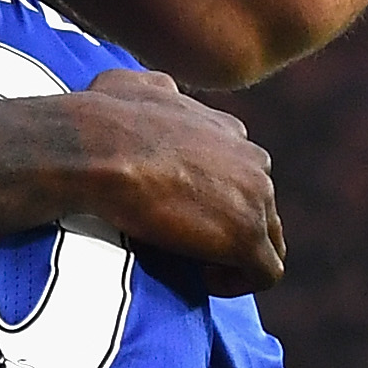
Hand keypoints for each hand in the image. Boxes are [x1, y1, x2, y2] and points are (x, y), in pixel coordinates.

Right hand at [79, 68, 283, 293]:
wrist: (99, 150)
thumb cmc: (104, 118)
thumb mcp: (136, 84)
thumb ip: (158, 88)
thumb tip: (160, 89)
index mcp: (231, 131)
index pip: (244, 172)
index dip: (219, 197)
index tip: (185, 211)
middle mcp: (253, 161)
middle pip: (260, 206)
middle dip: (230, 226)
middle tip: (188, 241)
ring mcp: (256, 199)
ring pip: (268, 240)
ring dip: (236, 256)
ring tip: (196, 265)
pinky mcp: (247, 237)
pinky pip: (264, 273)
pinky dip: (238, 283)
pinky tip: (203, 280)